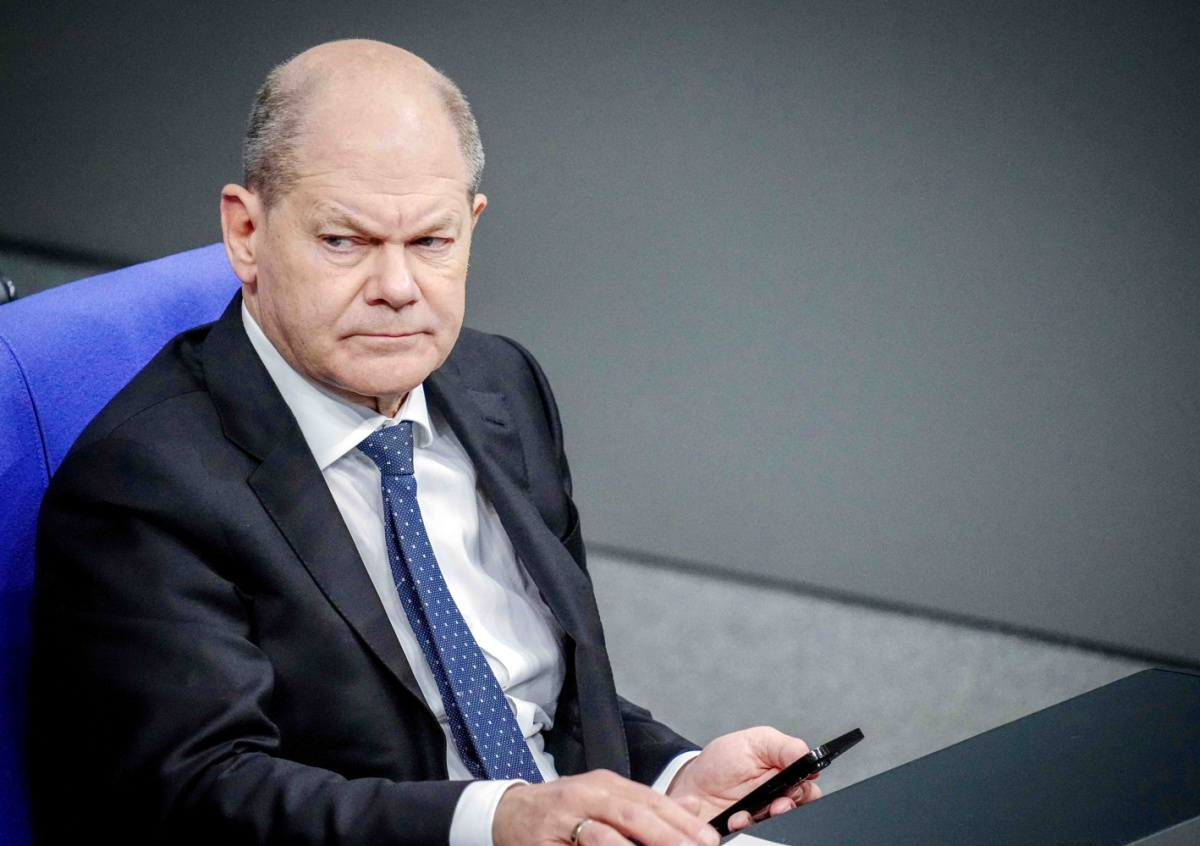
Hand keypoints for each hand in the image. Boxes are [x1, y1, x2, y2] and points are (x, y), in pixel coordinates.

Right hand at [493, 770, 721, 845]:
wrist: (508, 813)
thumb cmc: (561, 809)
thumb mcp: (604, 798)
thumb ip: (645, 805)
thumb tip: (692, 810)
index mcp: (604, 785)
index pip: (650, 800)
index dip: (681, 820)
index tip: (708, 839)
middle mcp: (585, 796)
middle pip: (632, 814)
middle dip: (667, 835)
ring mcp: (563, 819)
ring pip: (604, 836)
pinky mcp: (545, 843)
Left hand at [666, 727, 822, 831]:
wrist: (689, 785)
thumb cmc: (721, 762)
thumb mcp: (753, 742)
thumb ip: (783, 746)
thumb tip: (808, 755)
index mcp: (783, 775)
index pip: (808, 788)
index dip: (805, 788)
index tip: (795, 785)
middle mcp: (777, 799)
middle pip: (799, 810)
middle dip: (788, 807)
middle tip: (777, 804)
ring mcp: (762, 817)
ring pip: (780, 825)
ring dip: (767, 819)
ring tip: (748, 812)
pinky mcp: (747, 832)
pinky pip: (756, 836)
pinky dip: (746, 828)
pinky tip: (736, 819)